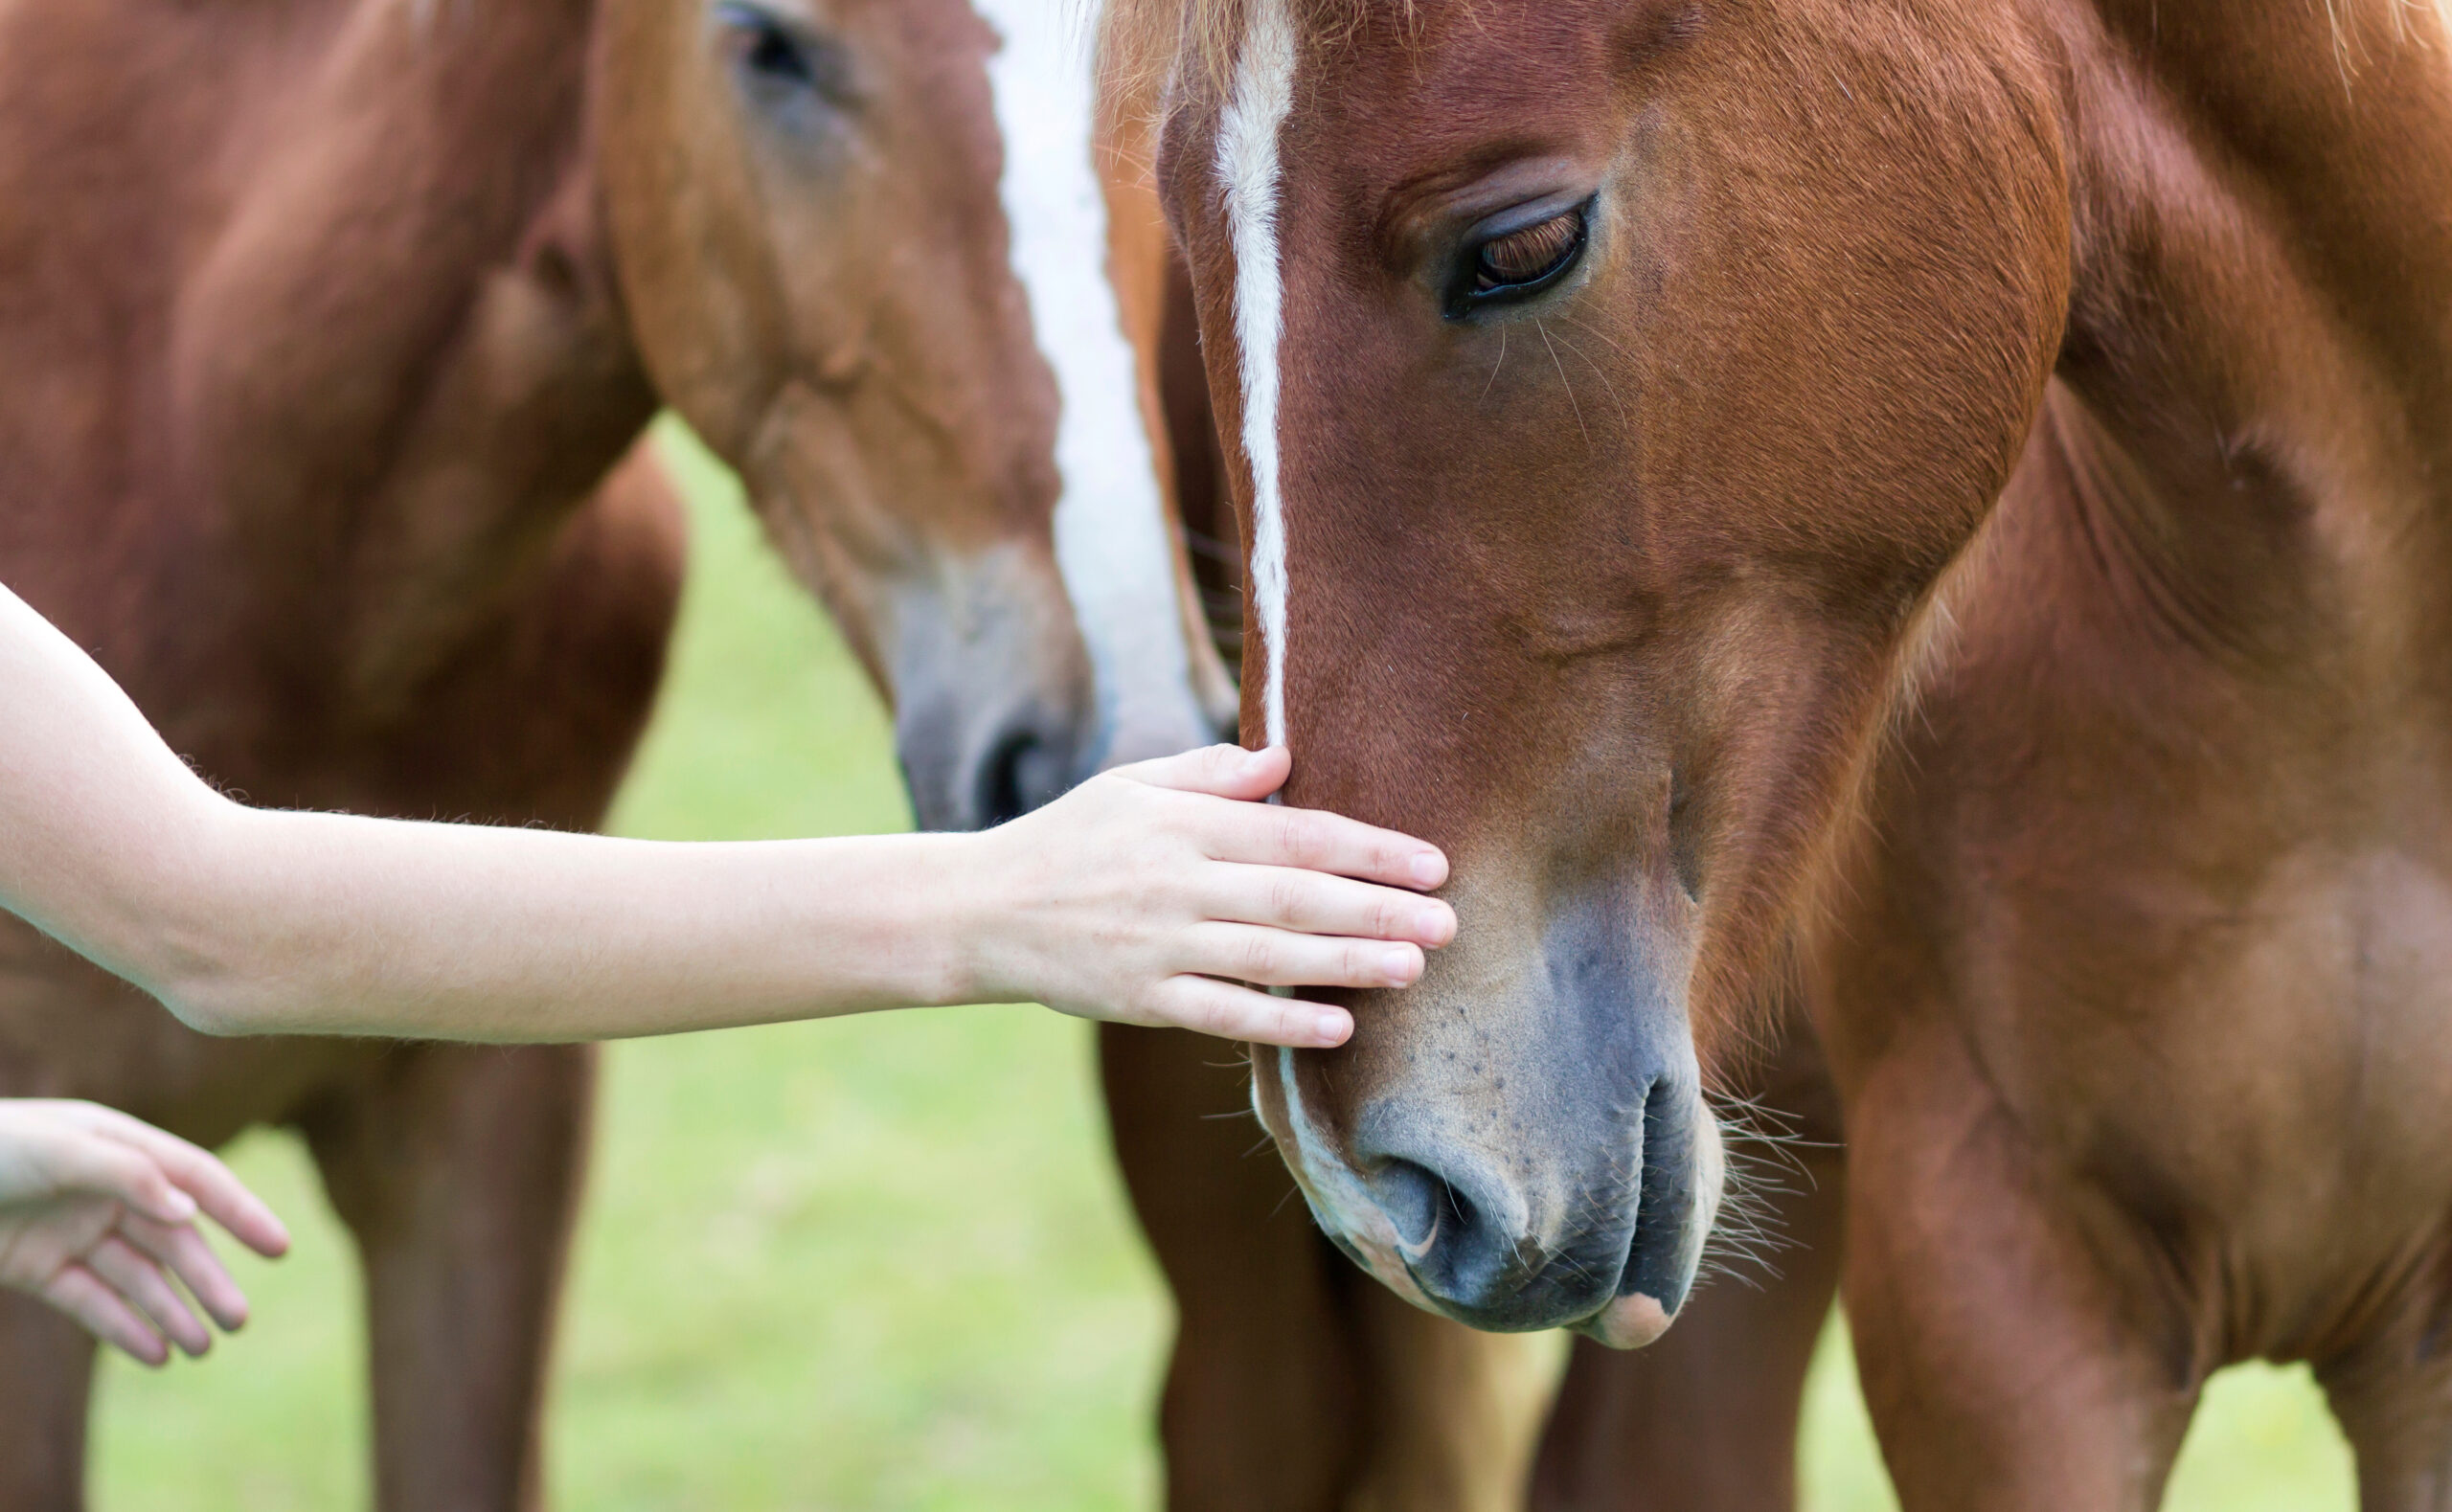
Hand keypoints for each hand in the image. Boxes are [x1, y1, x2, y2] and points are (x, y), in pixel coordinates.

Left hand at [0, 1100, 290, 1363]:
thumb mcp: (62, 1149)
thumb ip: (130, 1175)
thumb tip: (192, 1210)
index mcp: (123, 1147)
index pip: (197, 1181)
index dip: (241, 1212)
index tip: (279, 1248)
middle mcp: (107, 1191)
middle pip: (172, 1241)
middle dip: (206, 1281)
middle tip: (238, 1320)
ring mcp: (74, 1231)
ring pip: (137, 1277)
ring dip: (171, 1312)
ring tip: (201, 1348)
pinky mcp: (40, 1268)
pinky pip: (91, 1301)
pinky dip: (123, 1327)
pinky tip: (154, 1353)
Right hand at [969, 745, 1455, 1046]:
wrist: (978, 910)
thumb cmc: (1068, 840)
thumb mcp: (1129, 785)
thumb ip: (1210, 775)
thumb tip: (1284, 759)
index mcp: (1181, 824)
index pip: (1295, 835)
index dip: (1368, 850)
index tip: (1431, 863)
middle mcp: (1176, 883)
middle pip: (1296, 897)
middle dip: (1378, 910)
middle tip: (1449, 922)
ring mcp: (1157, 945)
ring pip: (1270, 957)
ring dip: (1348, 963)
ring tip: (1413, 967)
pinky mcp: (1139, 1000)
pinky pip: (1223, 1012)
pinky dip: (1282, 1022)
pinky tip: (1339, 1025)